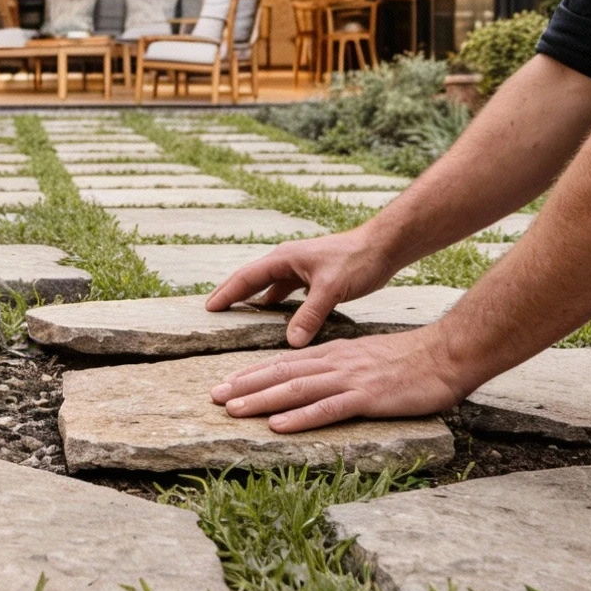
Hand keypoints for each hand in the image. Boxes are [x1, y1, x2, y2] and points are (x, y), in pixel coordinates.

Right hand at [203, 228, 398, 346]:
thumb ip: (310, 315)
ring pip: (269, 285)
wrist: (382, 247)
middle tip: (212, 310)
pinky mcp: (313, 276)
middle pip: (252, 279)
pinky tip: (275, 316)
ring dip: (254, 299)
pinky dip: (276, 303)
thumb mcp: (332, 289)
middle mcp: (288, 261)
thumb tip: (291, 343)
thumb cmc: (357, 260)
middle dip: (232, 294)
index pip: (246, 277)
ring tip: (238, 316)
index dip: (226, 293)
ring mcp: (300, 268)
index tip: (208, 308)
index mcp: (285, 258)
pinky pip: (286, 291)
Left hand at [209, 327, 466, 431]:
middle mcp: (336, 363)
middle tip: (214, 398)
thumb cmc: (412, 360)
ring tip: (233, 410)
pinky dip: (300, 418)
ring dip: (262, 400)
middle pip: (282, 374)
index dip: (254, 374)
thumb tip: (320, 379)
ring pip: (296, 390)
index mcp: (335, 354)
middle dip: (246, 386)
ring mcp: (350, 379)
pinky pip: (327, 409)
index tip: (227, 383)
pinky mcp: (367, 397)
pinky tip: (278, 426)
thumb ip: (343, 368)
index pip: (285, 364)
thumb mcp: (368, 358)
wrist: (446, 354)